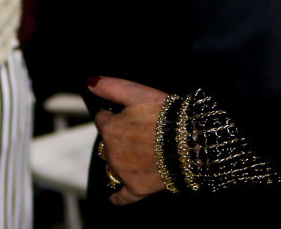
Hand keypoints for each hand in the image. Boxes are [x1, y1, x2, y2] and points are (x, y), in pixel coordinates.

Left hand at [89, 77, 171, 205]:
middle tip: (141, 131)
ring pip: (114, 166)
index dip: (115, 116)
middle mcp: (112, 153)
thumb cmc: (166, 115)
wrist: (190, 140)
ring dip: (121, 160)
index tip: (128, 115)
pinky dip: (118, 196)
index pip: (102, 121)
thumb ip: (111, 87)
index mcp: (110, 129)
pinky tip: (114, 197)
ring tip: (142, 152)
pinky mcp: (136, 188)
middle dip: (119, 138)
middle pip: (108, 144)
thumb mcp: (139, 93)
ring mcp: (123, 173)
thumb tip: (90, 83)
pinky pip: (122, 196)